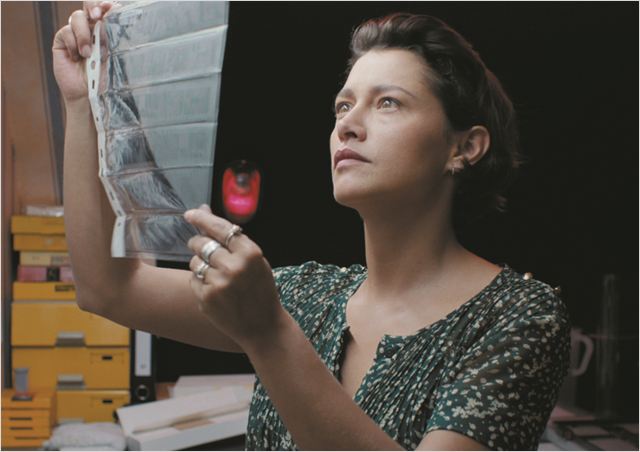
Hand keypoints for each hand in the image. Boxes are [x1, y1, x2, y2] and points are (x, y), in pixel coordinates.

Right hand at [52, 1, 114, 103]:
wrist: (88, 95)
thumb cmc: (103, 79)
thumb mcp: (112, 58)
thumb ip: (112, 39)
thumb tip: (112, 19)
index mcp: (106, 31)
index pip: (105, 10)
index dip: (106, 5)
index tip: (112, 7)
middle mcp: (91, 29)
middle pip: (88, 5)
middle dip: (92, 6)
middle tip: (97, 15)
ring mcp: (75, 34)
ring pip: (77, 17)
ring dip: (83, 34)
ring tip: (88, 54)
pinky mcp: (62, 41)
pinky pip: (65, 32)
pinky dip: (72, 43)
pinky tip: (76, 57)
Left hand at [185, 205, 286, 349]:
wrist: (263, 326)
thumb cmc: (260, 290)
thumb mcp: (256, 262)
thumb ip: (233, 241)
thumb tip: (205, 214)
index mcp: (250, 253)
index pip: (220, 228)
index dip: (203, 218)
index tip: (190, 214)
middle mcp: (234, 266)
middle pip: (202, 243)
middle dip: (198, 243)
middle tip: (201, 247)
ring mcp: (219, 283)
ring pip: (195, 262)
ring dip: (201, 264)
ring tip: (217, 275)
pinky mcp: (206, 297)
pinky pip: (194, 279)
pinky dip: (201, 281)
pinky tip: (216, 290)